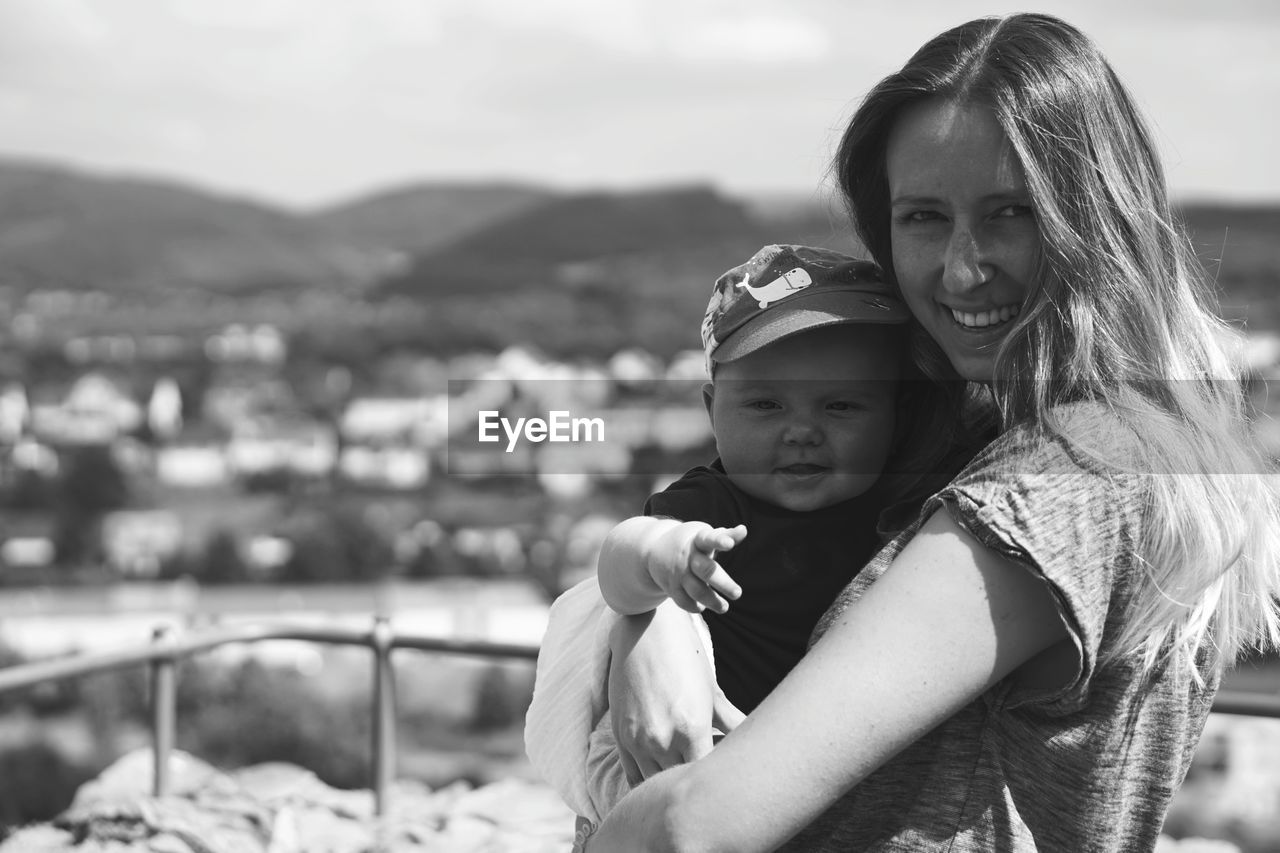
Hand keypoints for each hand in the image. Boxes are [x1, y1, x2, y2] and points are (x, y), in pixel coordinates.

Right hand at [608, 602, 742, 783]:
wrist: (645, 632)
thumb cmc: (686, 659)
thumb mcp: (712, 692)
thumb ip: (733, 723)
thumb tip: (758, 742)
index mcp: (692, 729)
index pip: (709, 776)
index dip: (719, 782)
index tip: (727, 782)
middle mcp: (663, 739)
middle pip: (683, 783)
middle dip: (697, 786)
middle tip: (709, 788)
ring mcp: (638, 740)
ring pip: (656, 785)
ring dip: (671, 786)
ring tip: (686, 786)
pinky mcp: (621, 736)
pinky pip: (633, 776)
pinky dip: (648, 784)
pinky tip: (661, 781)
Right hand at [647, 522, 745, 613]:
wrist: (654, 550)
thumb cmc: (690, 542)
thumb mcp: (703, 535)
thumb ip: (725, 535)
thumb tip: (744, 530)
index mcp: (698, 540)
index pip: (709, 539)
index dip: (720, 540)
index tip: (730, 544)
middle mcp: (688, 557)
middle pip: (706, 570)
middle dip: (723, 583)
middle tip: (738, 593)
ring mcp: (679, 573)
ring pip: (696, 590)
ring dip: (712, 601)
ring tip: (724, 607)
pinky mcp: (671, 587)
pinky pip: (683, 601)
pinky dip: (694, 607)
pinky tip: (703, 607)